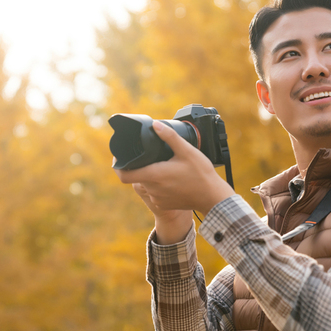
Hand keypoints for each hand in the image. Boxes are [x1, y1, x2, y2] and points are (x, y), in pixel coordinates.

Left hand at [114, 120, 234, 214]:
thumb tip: (155, 125)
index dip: (118, 166)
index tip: (121, 157)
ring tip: (166, 168)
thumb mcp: (187, 151)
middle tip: (154, 157)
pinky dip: (159, 186)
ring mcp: (158, 199)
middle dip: (142, 166)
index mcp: (155, 175)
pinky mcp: (164, 205)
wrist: (212, 197)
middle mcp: (153, 189)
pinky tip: (172, 180)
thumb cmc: (201, 174)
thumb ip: (169, 137)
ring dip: (152, 176)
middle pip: (137, 176)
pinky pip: (155, 193)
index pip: (124, 175)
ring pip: (147, 184)